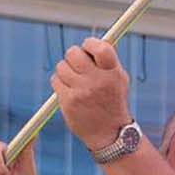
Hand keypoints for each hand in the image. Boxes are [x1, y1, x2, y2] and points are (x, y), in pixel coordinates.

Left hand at [52, 36, 132, 152]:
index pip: (100, 48)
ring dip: (65, 70)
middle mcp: (97, 81)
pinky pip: (55, 80)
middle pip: (73, 53)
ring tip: (74, 80)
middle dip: (73, 55)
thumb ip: (107, 60)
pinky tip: (69, 90)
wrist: (109, 132)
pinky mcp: (68, 101)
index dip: (90, 43)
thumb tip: (93, 41)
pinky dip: (60, 82)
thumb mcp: (118, 79)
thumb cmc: (112, 100)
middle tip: (77, 63)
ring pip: (61, 66)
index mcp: (112, 73)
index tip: (87, 47)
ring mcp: (81, 91)